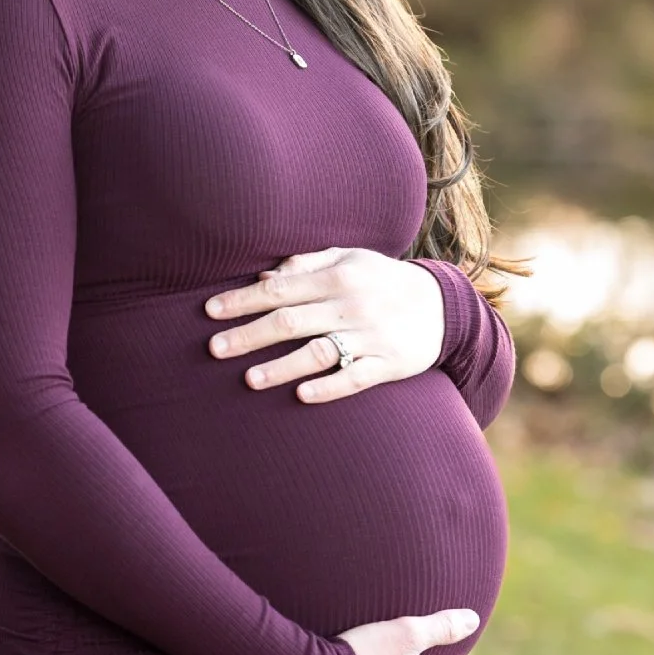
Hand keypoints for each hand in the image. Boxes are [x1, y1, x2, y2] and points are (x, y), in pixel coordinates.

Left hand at [203, 246, 445, 404]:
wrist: (443, 307)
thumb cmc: (382, 280)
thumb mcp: (350, 259)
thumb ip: (307, 264)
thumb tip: (263, 276)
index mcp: (338, 276)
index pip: (280, 288)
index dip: (243, 300)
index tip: (210, 311)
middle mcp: (351, 305)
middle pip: (290, 321)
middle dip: (249, 335)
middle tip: (214, 349)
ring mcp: (370, 337)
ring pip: (318, 352)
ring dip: (281, 367)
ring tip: (249, 380)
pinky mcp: (388, 365)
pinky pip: (355, 378)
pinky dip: (328, 387)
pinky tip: (302, 395)